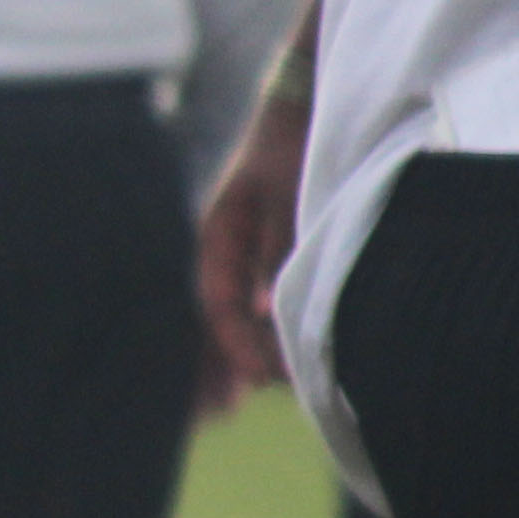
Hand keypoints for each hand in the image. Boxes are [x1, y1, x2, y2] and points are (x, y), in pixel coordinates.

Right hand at [193, 102, 306, 411]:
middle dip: (217, 363)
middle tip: (220, 415)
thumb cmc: (296, 143)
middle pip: (214, 316)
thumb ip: (277, 251)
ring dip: (234, 355)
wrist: (304, 103)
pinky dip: (251, 335)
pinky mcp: (262, 252)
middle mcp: (224, 247)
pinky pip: (249, 304)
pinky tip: (260, 364)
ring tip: (235, 402)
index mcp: (218, 233)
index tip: (261, 378)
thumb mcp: (287, 196)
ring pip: (230, 314)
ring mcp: (241, 251)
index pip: (218, 301)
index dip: (236, 343)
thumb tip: (265, 313)